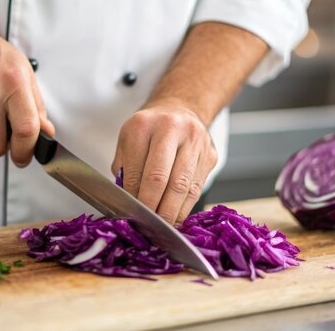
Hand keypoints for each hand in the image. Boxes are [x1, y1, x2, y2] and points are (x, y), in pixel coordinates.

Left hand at [112, 98, 217, 223]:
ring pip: (183, 187)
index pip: (136, 170)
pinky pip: (197, 188)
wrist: (180, 108)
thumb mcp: (127, 140)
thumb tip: (127, 201)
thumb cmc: (149, 129)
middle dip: (152, 207)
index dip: (133, 196)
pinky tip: (175, 217)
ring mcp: (195, 141)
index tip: (130, 213)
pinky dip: (184, 207)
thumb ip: (123, 168)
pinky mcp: (210, 155)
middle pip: (161, 178)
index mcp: (143, 125)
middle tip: (146, 226)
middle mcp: (171, 129)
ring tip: (161, 227)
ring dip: (170, 212)